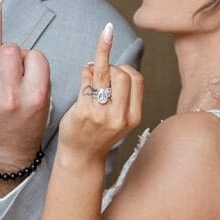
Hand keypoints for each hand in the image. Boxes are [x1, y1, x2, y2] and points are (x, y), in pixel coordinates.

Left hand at [0, 1, 50, 178]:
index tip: (30, 66)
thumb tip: (17, 45)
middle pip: (12, 48)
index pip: (36, 55)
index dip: (33, 58)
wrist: (7, 151)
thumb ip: (36, 73)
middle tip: (13, 61)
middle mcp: (12, 95)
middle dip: (13, 49)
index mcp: (36, 95)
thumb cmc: (28, 123)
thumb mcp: (44, 100)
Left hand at [58, 22, 143, 160]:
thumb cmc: (100, 133)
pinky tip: (85, 74)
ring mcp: (101, 114)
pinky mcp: (83, 111)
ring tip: (92, 66)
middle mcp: (119, 116)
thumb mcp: (122, 121)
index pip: (137, 79)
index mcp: (133, 117)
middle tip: (104, 71)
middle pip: (121, 74)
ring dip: (97, 62)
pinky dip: (86, 71)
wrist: (82, 156)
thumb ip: (126, 99)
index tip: (119, 68)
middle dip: (112, 66)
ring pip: (103, 73)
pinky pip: (86, 79)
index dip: (127, 68)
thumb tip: (118, 66)